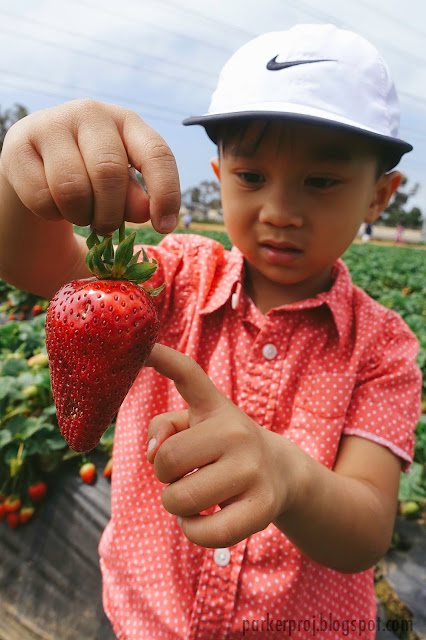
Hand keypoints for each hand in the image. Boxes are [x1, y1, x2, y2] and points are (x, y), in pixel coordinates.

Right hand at [0, 99, 179, 235]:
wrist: (38, 165)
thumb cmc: (92, 179)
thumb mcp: (123, 189)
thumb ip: (137, 200)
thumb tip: (145, 211)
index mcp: (127, 122)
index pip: (157, 153)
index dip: (165, 194)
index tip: (164, 228)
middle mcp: (90, 114)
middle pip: (109, 173)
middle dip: (111, 214)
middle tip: (106, 228)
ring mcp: (51, 124)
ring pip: (72, 188)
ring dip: (81, 216)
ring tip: (81, 215)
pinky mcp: (18, 144)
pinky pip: (41, 197)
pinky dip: (52, 214)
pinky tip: (54, 205)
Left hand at [145, 344, 302, 547]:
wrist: (282, 474)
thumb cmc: (224, 449)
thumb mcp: (196, 428)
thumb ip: (162, 429)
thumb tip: (153, 455)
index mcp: (216, 406)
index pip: (188, 374)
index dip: (162, 358)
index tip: (142, 346)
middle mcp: (236, 431)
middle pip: (165, 460)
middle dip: (164, 474)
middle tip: (184, 473)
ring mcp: (252, 469)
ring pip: (179, 499)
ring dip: (176, 505)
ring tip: (196, 495)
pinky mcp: (262, 507)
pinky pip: (203, 531)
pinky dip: (193, 530)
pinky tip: (205, 518)